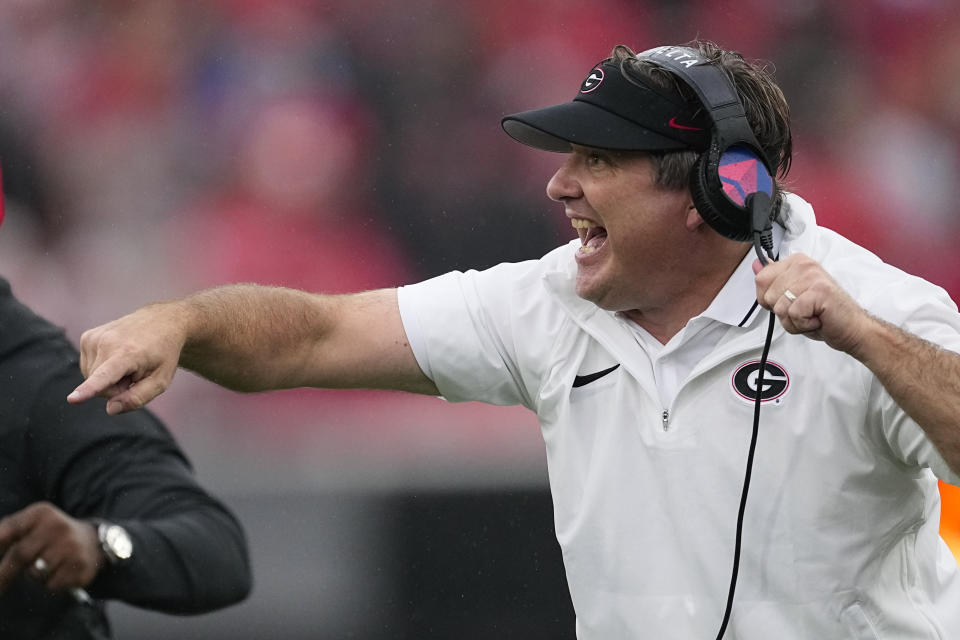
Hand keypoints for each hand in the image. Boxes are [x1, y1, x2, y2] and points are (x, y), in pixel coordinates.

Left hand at [0, 503, 102, 593]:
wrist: (92, 541)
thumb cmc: (49, 536)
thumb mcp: (30, 524)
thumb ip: (6, 534)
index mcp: (41, 513)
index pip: (8, 531)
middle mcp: (58, 526)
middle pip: (20, 555)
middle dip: (3, 574)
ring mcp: (71, 546)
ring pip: (35, 573)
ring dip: (34, 576)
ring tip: (45, 566)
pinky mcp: (80, 566)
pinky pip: (52, 585)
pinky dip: (50, 583)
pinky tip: (60, 572)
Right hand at [67, 303, 186, 413]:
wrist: (160, 321)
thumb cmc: (162, 354)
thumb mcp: (161, 380)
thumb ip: (138, 398)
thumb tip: (110, 409)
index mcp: (128, 353)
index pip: (104, 376)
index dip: (87, 390)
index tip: (71, 399)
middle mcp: (106, 342)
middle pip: (101, 388)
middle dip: (117, 388)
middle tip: (135, 373)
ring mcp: (94, 337)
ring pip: (91, 378)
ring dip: (109, 378)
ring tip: (127, 363)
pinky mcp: (87, 337)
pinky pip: (88, 368)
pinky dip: (102, 368)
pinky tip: (116, 357)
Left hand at [753, 253, 873, 355]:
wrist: (851, 328)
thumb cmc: (823, 313)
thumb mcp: (792, 296)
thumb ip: (773, 281)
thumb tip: (756, 265)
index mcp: (796, 262)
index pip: (761, 279)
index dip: (769, 299)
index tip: (790, 301)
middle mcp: (804, 265)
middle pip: (768, 295)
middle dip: (782, 312)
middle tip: (804, 311)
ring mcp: (812, 276)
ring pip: (780, 307)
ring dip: (793, 321)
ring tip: (811, 315)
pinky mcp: (819, 291)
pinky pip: (793, 313)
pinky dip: (802, 324)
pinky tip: (816, 319)